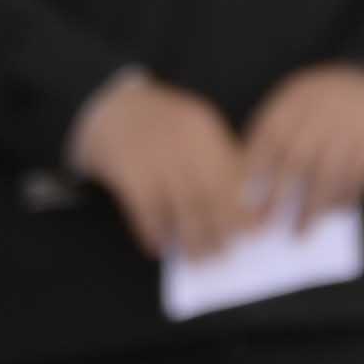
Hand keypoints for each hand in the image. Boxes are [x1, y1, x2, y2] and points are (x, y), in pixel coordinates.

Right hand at [68, 71, 253, 260]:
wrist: (107, 105)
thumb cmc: (158, 122)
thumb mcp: (192, 125)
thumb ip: (215, 154)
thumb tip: (239, 200)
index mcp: (204, 129)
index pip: (234, 171)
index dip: (246, 205)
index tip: (256, 230)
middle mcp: (182, 143)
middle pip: (210, 193)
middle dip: (222, 228)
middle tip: (226, 253)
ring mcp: (154, 158)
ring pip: (181, 206)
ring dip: (192, 238)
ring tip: (201, 258)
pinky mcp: (126, 174)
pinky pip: (145, 211)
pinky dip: (155, 233)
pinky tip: (160, 248)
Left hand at [238, 65, 363, 229]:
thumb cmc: (333, 97)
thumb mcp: (302, 98)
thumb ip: (282, 129)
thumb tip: (254, 182)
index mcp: (297, 99)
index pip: (267, 138)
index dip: (252, 172)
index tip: (241, 201)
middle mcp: (322, 110)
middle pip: (295, 160)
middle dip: (277, 197)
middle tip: (264, 228)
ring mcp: (352, 124)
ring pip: (328, 173)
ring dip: (312, 208)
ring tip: (300, 233)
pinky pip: (359, 173)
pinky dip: (347, 196)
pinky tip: (338, 213)